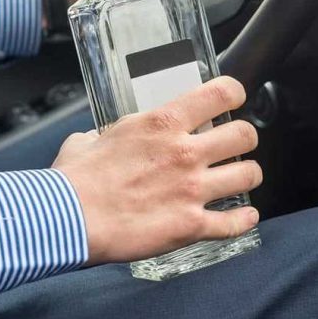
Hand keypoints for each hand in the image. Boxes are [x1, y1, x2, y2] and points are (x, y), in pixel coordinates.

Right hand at [53, 76, 261, 265]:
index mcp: (162, 123)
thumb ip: (107, 135)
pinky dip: (243, 221)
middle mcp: (185, 153)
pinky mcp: (191, 225)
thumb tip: (101, 139)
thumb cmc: (75, 179)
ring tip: (241, 178)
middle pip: (245, 135)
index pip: (220, 93)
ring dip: (248, 176)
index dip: (234, 93)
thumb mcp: (90, 138)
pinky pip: (234, 223)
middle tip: (236, 144)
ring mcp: (192, 190)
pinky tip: (245, 217)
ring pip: (249, 175)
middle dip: (245, 138)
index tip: (234, 98)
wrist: (69, 217)